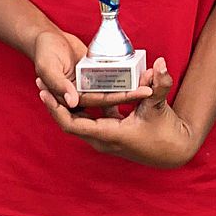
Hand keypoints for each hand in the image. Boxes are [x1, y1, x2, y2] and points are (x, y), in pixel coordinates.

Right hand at [32, 28, 149, 110]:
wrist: (47, 37)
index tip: (146, 92)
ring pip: (114, 86)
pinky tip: (140, 70)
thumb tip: (74, 102)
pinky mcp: (94, 72)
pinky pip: (112, 74)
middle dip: (133, 92)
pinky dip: (124, 73)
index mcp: (72, 97)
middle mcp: (82, 93)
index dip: (123, 97)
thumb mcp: (48, 67)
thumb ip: (59, 84)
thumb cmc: (44, 52)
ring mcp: (89, 82)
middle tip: (155, 86)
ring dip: (131, 83)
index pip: (101, 101)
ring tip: (152, 79)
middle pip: (112, 95)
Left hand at [37, 58, 198, 167]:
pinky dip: (86, 105)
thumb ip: (158, 85)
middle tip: (41, 82)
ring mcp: (105, 137)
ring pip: (79, 120)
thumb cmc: (166, 134)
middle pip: (69, 121)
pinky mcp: (112, 132)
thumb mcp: (160, 107)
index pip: (71, 124)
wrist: (174, 152)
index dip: (56, 108)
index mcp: (108, 134)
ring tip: (55, 84)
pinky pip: (92, 118)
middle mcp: (102, 139)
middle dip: (54, 102)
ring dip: (67, 104)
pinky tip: (84, 89)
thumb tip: (160, 63)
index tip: (44, 92)